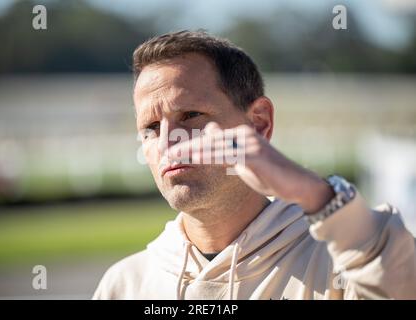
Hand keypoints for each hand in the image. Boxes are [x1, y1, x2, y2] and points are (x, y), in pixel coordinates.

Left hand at [167, 122, 333, 213]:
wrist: (295, 184)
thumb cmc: (269, 174)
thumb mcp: (244, 162)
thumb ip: (228, 153)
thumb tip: (214, 145)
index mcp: (238, 136)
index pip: (207, 138)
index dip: (187, 145)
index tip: (168, 154)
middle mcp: (242, 134)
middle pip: (206, 139)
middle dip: (183, 146)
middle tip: (162, 155)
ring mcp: (248, 142)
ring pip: (212, 144)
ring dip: (189, 150)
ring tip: (170, 156)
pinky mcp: (254, 154)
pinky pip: (226, 154)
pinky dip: (208, 156)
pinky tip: (194, 158)